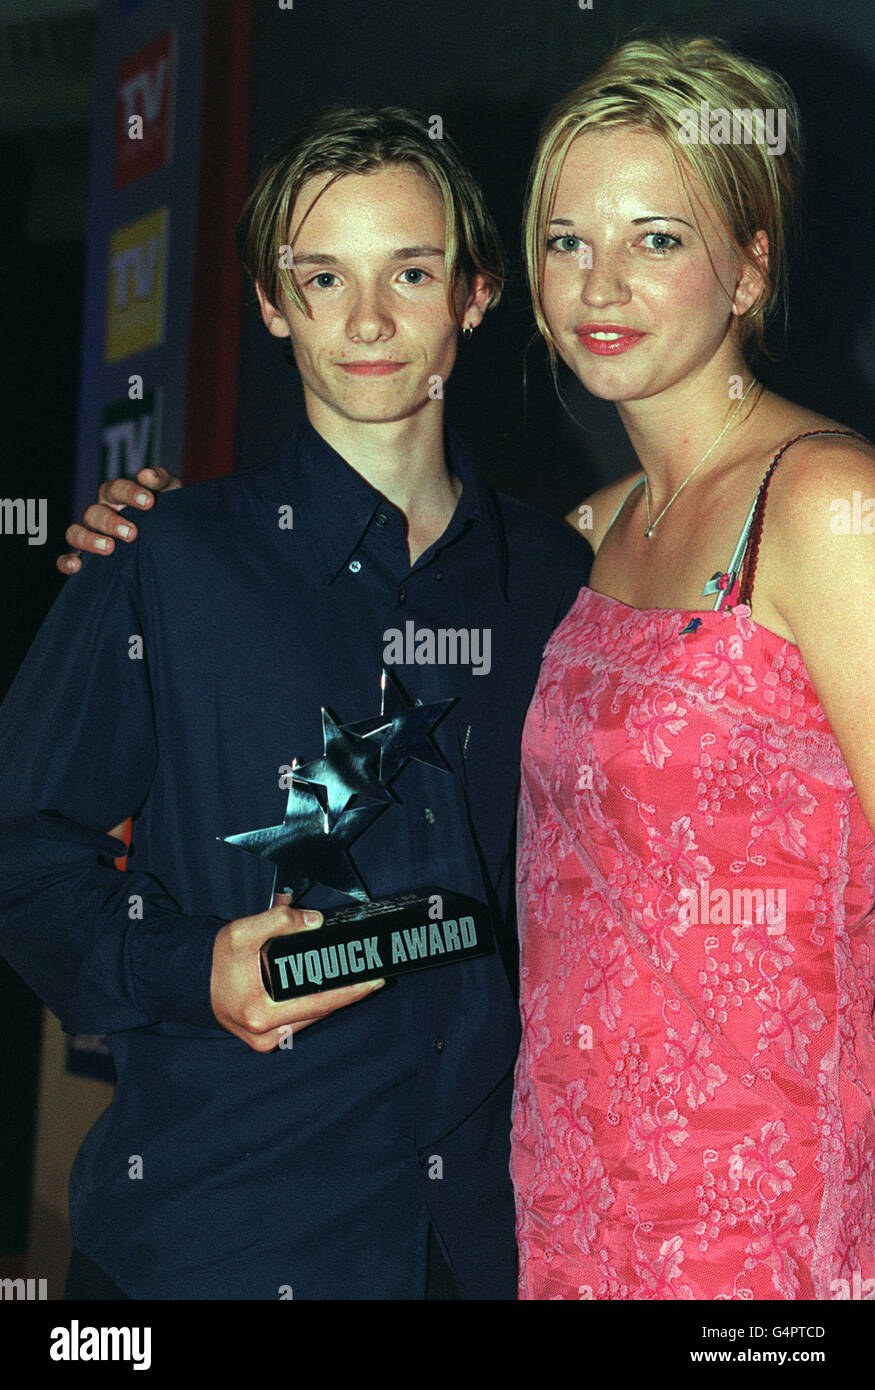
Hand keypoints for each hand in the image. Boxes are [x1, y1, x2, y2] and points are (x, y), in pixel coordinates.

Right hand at [57, 467, 181, 573]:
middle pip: (94, 512)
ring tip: (109, 548)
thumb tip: (147, 476)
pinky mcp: (87, 559)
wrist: (170, 541)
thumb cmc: (164, 513)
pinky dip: (66, 561)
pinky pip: (66, 559)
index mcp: (116, 497)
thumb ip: (161, 479)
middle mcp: (100, 514)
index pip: (115, 490)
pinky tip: (77, 566)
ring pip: (75, 532)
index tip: (149, 502)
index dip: (130, 493)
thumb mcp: (169, 493)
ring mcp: (90, 535)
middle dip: (111, 522)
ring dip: (89, 539)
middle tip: (132, 533)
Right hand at [210, 899, 384, 1051]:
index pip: (319, 1002)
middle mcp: (266, 1034)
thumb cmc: (220, 959)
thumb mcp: (241, 931)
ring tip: (355, 976)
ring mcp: (267, 1041)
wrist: (196, 982)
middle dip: (347, 992)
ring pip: (313, 1017)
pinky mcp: (268, 1042)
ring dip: (333, 998)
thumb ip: (279, 921)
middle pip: (321, 1011)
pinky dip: (316, 1004)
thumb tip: (315, 922)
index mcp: (260, 1010)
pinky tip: (329, 988)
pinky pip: (302, 1021)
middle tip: (372, 973)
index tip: (375, 979)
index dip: (351, 991)